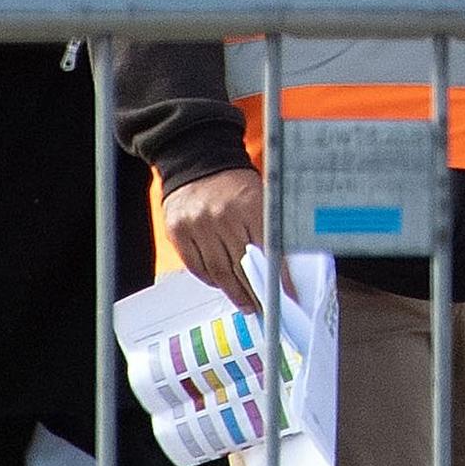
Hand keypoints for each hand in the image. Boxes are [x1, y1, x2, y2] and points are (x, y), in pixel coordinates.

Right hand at [161, 164, 273, 311]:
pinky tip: (221, 284)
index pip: (268, 251)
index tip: (286, 296)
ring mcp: (197, 225)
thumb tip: (281, 267)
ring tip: (245, 303)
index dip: (278, 278)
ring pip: (218, 271)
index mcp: (250, 205)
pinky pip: (196, 266)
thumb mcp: (260, 197)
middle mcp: (222, 216)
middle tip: (263, 306)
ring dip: (233, 292)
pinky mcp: (178, 231)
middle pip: (241, 266)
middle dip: (254, 292)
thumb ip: (269, 228)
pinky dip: (210, 279)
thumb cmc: (234, 183)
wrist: (197, 159)